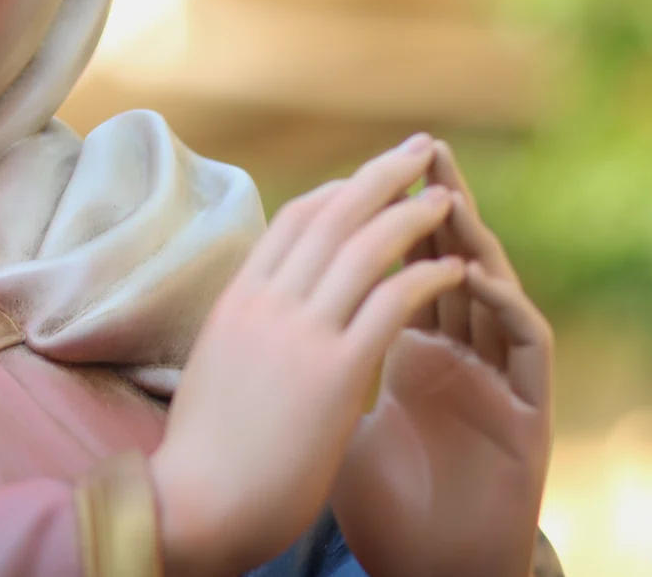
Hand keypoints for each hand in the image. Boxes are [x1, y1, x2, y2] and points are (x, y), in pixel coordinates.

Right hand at [150, 134, 465, 576]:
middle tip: (419, 150)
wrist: (196, 502)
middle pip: (331, 215)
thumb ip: (246, 332)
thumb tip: (262, 321)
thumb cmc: (207, 452)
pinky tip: (456, 268)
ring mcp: (297, 333)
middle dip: (380, 176)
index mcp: (236, 299)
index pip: (293, 221)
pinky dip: (427, 276)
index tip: (371, 181)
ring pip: (364, 247)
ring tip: (449, 199)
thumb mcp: (216, 367)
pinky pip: (390, 303)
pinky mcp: (333, 371)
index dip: (339, 192)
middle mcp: (265, 303)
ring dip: (413, 214)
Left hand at [328, 141, 554, 576]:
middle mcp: (462, 360)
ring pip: (498, 290)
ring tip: (452, 190)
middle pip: (454, 264)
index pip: (402, 271)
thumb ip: (308, 366)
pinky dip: (506, 301)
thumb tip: (252, 319)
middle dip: (435, 204)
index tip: (360, 170)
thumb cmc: (362, 503)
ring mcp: (499, 383)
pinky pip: (529, 343)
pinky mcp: (531, 416)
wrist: (416, 568)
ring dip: (477, 238)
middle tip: (423, 148)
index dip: (388, 222)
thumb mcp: (324, 421)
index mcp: (413, 356)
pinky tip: (478, 272)